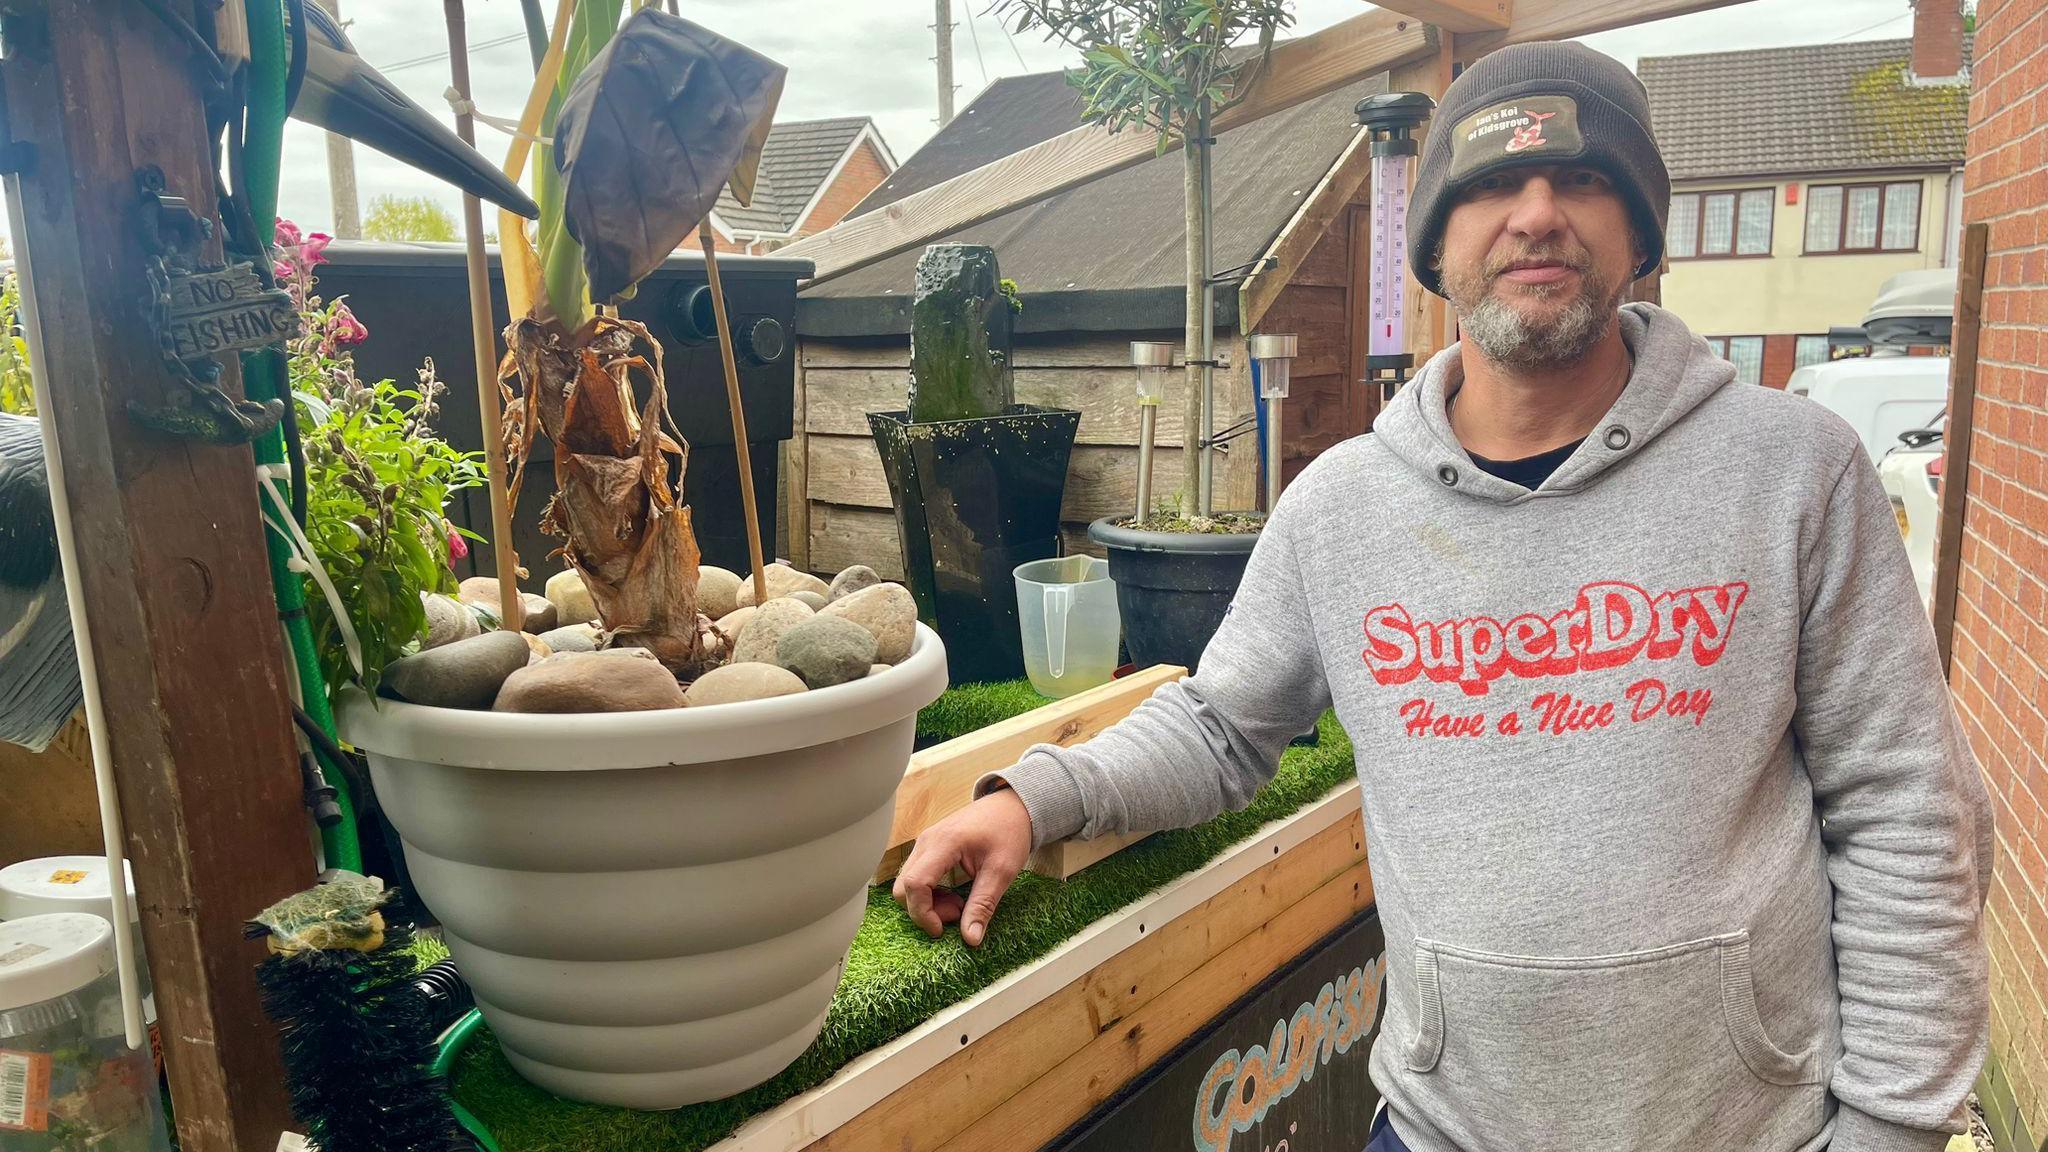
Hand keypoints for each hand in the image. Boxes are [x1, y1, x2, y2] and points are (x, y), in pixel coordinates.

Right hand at [892, 785, 1032, 947]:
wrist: (1011, 807)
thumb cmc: (1009, 832)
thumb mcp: (1002, 872)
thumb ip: (983, 905)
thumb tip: (970, 939)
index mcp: (943, 843)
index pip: (915, 884)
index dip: (923, 913)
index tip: (943, 930)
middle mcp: (926, 842)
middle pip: (903, 887)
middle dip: (924, 911)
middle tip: (958, 913)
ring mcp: (924, 844)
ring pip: (907, 884)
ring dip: (928, 903)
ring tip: (960, 904)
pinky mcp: (928, 849)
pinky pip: (916, 878)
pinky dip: (930, 894)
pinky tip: (954, 895)